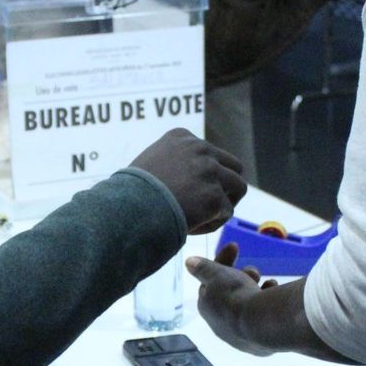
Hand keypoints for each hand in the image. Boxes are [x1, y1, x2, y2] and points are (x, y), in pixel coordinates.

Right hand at [129, 128, 246, 233]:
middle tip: (211, 205)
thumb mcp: (149, 163)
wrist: (127, 210)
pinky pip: (227, 213)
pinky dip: (212, 224)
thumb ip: (172, 162)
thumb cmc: (130, 194)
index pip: (211, 153)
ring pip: (238, 187)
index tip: (189, 192)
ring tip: (205, 218)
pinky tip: (192, 228)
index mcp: (183, 137)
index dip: (206, 175)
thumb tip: (188, 178)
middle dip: (225, 186)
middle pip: (233, 166)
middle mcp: (200, 149)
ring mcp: (209, 171)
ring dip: (225, 204)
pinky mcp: (214, 196)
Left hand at [188, 242, 276, 354]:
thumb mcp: (217, 275)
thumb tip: (189, 262)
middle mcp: (221, 325)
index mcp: (207, 308)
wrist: (260, 323)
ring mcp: (240, 336)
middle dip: (241, 276)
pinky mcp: (259, 343)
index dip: (222, 261)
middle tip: (253, 272)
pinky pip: (262, 316)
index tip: (234, 246)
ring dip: (256, 289)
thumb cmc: (235, 295)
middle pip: (231, 293)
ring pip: (248, 304)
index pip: (211, 281)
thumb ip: (204, 268)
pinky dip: (268, 302)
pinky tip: (274, 295)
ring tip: (267, 282)